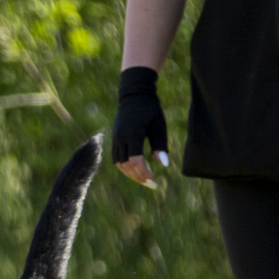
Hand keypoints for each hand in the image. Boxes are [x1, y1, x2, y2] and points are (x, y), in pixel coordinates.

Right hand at [111, 67, 168, 187]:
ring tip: (144, 180)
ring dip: (131, 174)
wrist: (134, 94)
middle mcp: (121, 137)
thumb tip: (164, 164)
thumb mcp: (159, 125)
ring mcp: (116, 138)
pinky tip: (137, 170)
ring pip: (119, 164)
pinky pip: (117, 158)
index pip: (135, 161)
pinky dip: (126, 167)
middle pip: (126, 166)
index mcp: (133, 133)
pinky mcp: (115, 139)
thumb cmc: (150, 109)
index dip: (144, 173)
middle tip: (152, 184)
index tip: (154, 180)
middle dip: (138, 177)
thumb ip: (160, 145)